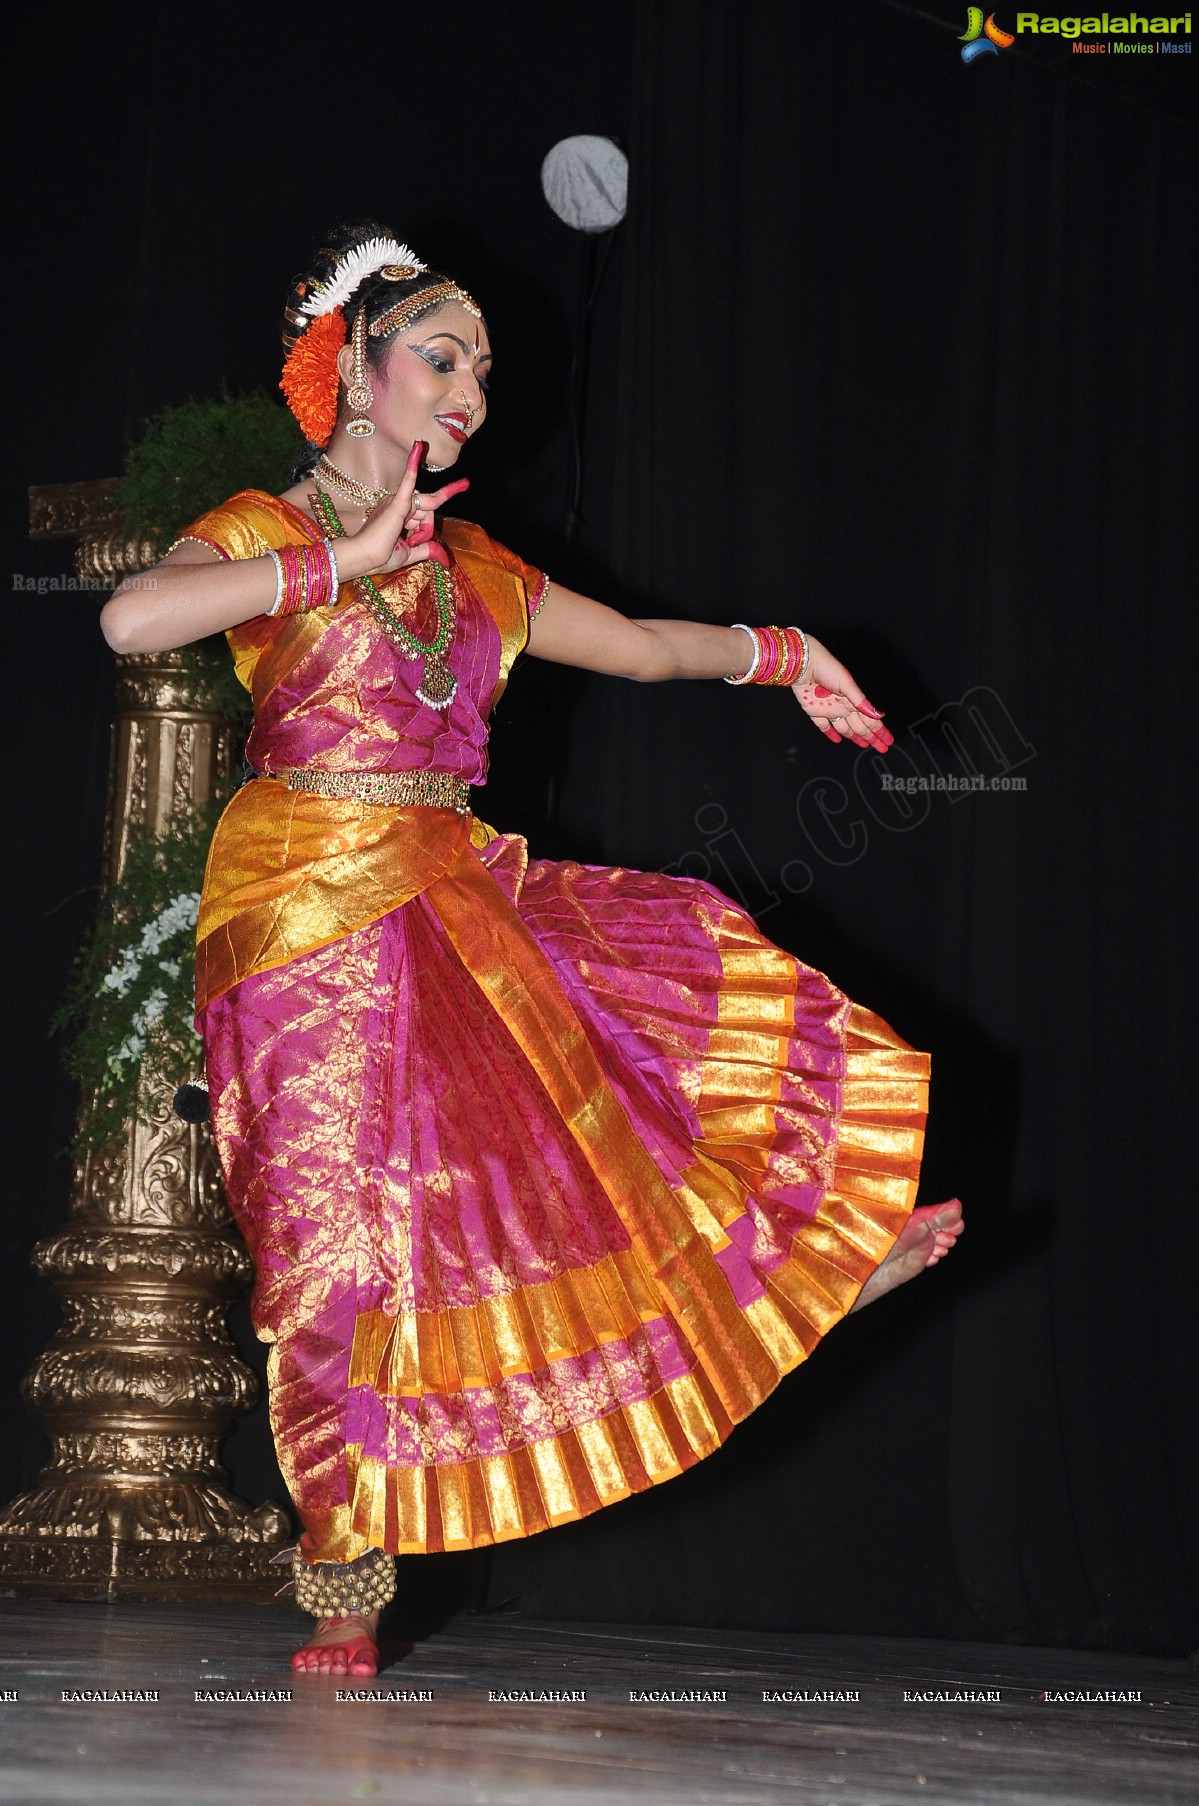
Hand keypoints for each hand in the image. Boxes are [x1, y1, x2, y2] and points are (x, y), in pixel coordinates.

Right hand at [335, 442, 468, 580]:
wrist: (364, 558)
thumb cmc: (380, 558)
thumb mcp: (410, 554)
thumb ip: (427, 549)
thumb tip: (443, 557)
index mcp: (398, 514)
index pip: (426, 512)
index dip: (441, 503)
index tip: (465, 483)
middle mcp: (397, 504)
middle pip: (428, 512)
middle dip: (426, 530)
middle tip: (414, 540)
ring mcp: (395, 501)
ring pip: (426, 512)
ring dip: (422, 531)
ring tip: (408, 541)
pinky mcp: (397, 502)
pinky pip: (409, 479)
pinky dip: (413, 464)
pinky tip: (418, 445)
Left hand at [792, 635, 892, 750]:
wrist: (804, 664)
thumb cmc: (827, 668)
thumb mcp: (848, 684)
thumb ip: (862, 702)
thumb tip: (879, 714)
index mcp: (853, 700)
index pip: (871, 720)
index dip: (880, 731)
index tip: (888, 741)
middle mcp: (843, 706)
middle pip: (860, 727)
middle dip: (872, 737)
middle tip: (881, 748)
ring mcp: (829, 710)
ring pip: (845, 728)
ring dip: (855, 737)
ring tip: (864, 745)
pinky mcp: (814, 711)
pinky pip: (824, 726)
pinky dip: (831, 733)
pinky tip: (837, 739)